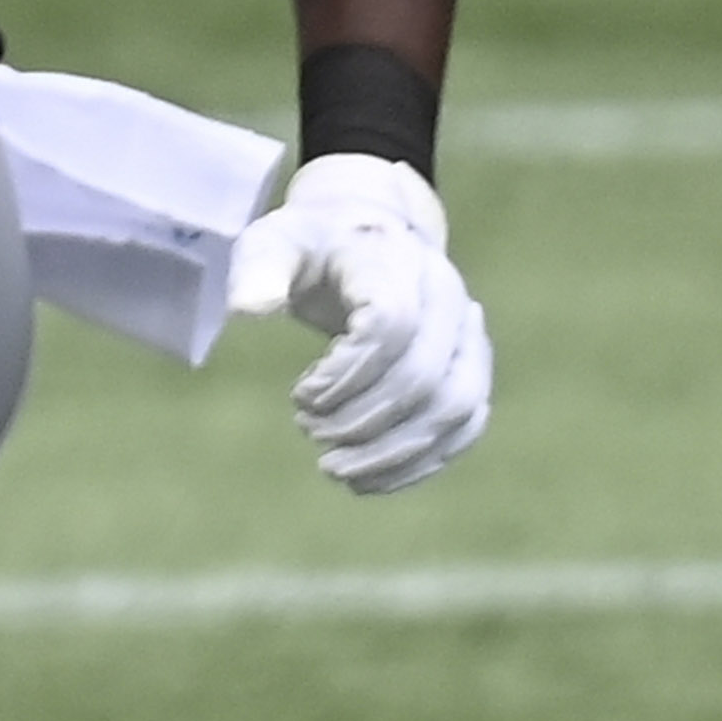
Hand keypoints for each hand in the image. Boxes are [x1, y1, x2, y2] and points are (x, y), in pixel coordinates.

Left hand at [226, 150, 489, 492]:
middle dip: (363, 421)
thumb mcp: (274, 242)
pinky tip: (371, 482)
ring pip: (456, 409)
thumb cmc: (312, 247)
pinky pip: (466, 427)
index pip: (392, 326)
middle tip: (309, 433)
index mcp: (398, 261)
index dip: (346, 376)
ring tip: (336, 470)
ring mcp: (469, 336)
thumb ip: (259, 270)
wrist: (370, 238)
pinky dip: (422, 462)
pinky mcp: (473, 371)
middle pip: (425, 376)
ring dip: (395, 453)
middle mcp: (449, 297)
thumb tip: (248, 309)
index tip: (299, 396)